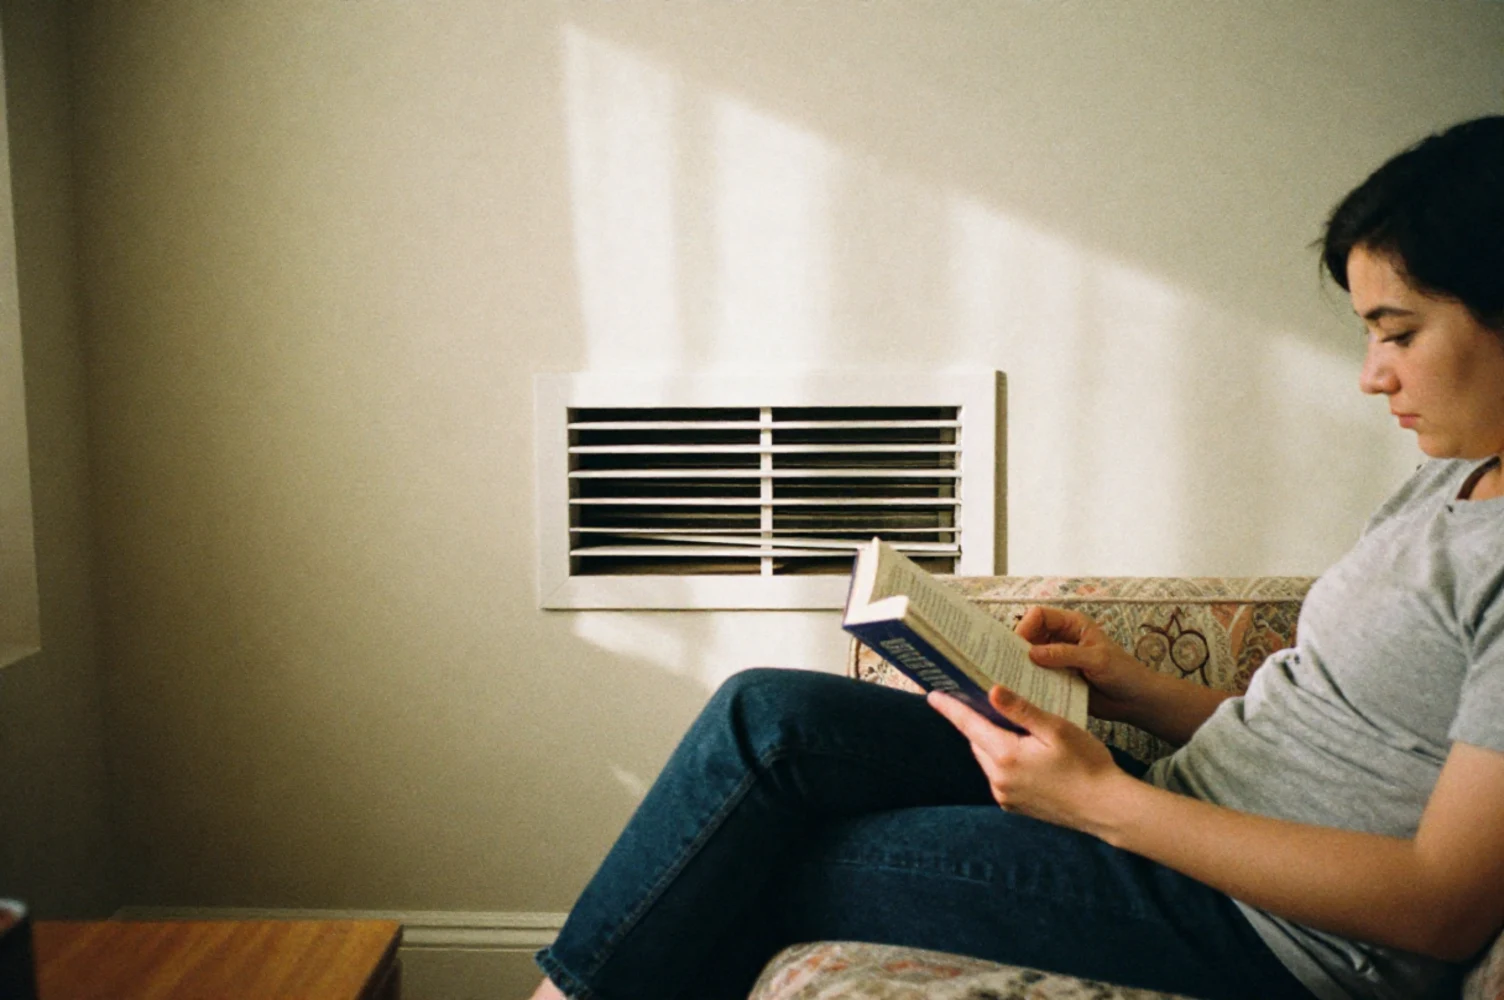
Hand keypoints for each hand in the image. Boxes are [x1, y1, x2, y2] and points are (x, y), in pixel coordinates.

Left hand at [928, 685, 1126, 831]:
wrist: (1108, 809)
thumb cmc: (1088, 765)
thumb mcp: (1056, 729)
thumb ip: (1021, 710)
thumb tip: (992, 690)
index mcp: (1006, 756)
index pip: (969, 725)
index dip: (950, 708)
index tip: (933, 696)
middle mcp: (999, 780)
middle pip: (977, 742)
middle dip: (978, 723)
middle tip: (983, 702)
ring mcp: (1005, 796)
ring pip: (988, 760)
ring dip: (992, 743)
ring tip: (1011, 726)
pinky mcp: (1015, 807)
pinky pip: (1000, 777)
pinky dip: (1004, 762)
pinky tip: (1025, 754)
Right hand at [1014, 606, 1158, 723]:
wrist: (1135, 700)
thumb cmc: (1124, 673)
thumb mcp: (1097, 659)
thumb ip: (1065, 654)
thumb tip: (1033, 653)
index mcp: (1072, 625)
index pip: (1039, 615)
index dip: (1026, 626)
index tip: (1018, 645)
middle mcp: (1061, 639)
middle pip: (1030, 635)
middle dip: (1018, 647)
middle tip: (1007, 663)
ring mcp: (1058, 660)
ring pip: (1030, 657)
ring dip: (1022, 666)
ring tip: (1012, 677)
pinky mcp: (1057, 678)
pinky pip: (1037, 677)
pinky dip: (1030, 682)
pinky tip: (1024, 690)